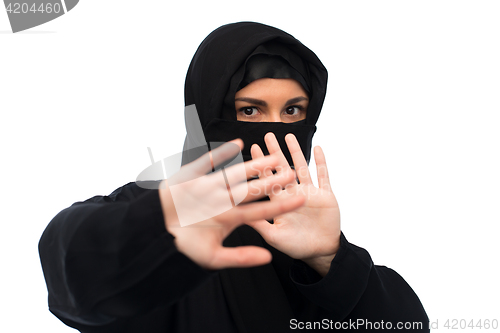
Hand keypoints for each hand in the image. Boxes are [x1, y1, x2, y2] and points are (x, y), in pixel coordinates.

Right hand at [158, 139, 305, 269]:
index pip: (261, 209)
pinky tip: (237, 143)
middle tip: (292, 172)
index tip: (301, 198)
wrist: (155, 233)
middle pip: (252, 189)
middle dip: (271, 181)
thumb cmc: (183, 246)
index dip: (281, 203)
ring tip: (272, 156)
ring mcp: (209, 187)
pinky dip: (221, 153)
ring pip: (235, 174)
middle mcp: (223, 201)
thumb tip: (268, 258)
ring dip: (253, 164)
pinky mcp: (193, 177)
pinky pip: (208, 162)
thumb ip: (241, 257)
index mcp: (230, 218)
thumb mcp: (214, 258)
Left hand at [246, 133, 340, 276]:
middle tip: (268, 136)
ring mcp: (310, 193)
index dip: (261, 164)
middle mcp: (293, 194)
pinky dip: (321, 163)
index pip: (268, 179)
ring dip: (296, 152)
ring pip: (301, 167)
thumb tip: (239, 213)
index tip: (254, 148)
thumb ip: (259, 224)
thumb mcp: (274, 236)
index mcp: (280, 202)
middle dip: (275, 152)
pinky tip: (318, 148)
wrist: (320, 252)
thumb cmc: (296, 246)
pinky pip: (323, 176)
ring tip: (289, 136)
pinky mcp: (325, 195)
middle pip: (282, 169)